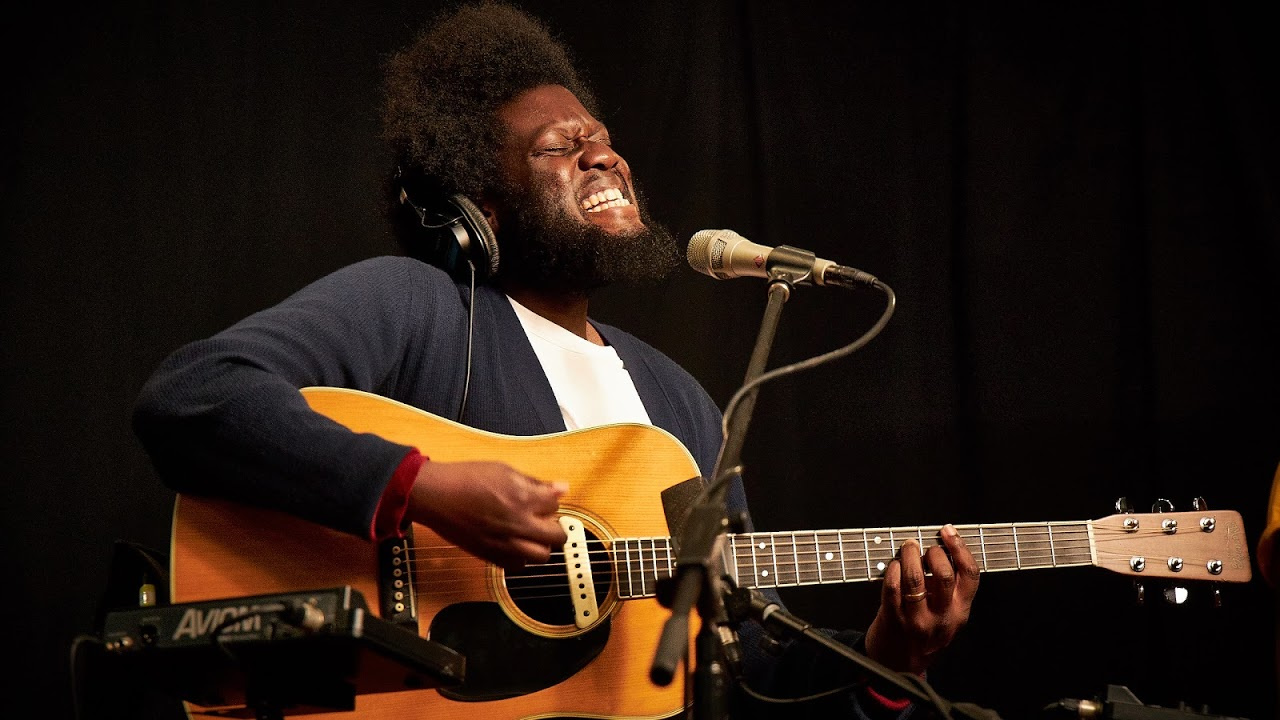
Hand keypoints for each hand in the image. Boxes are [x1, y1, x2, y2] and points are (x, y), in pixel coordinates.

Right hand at [406, 460, 567, 569]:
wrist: (436, 496)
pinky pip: (518, 566)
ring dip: (542, 545)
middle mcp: (518, 524)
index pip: (556, 505)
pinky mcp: (491, 555)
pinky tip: (515, 544)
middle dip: (556, 527)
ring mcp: (505, 543)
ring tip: (533, 535)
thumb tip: (560, 488)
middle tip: (547, 520)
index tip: (546, 497)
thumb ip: (534, 482)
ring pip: (542, 556)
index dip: (552, 499)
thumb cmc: (466, 478)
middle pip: (557, 536)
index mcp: (523, 498)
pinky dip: (521, 558)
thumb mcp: (504, 470)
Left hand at [864, 524, 979, 674]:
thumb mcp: (948, 615)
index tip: (949, 533)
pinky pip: (892, 587)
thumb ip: (950, 590)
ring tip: (907, 548)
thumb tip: (942, 549)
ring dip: (910, 555)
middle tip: (924, 547)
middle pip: (945, 574)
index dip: (960, 548)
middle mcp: (942, 616)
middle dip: (933, 552)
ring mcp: (917, 619)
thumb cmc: (924, 634)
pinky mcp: (893, 619)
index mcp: (960, 611)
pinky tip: (894, 565)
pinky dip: (892, 570)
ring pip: (915, 578)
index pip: (970, 575)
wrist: (900, 664)